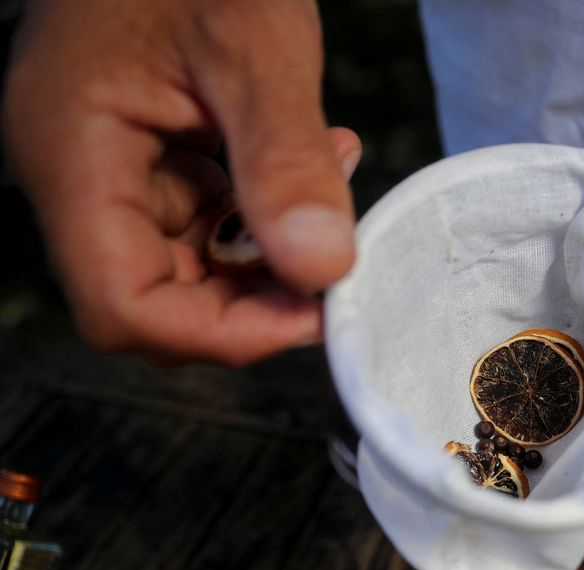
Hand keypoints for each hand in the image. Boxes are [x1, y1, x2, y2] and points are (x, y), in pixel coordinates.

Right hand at [3, 0, 358, 364]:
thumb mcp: (255, 46)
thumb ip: (284, 160)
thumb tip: (321, 268)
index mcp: (74, 155)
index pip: (124, 306)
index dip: (218, 333)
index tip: (309, 312)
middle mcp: (80, 175)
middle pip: (156, 301)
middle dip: (253, 299)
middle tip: (333, 261)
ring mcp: (110, 166)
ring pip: (187, 267)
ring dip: (268, 255)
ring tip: (328, 186)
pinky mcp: (147, 154)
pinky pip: (203, 219)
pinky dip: (263, 215)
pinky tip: (312, 168)